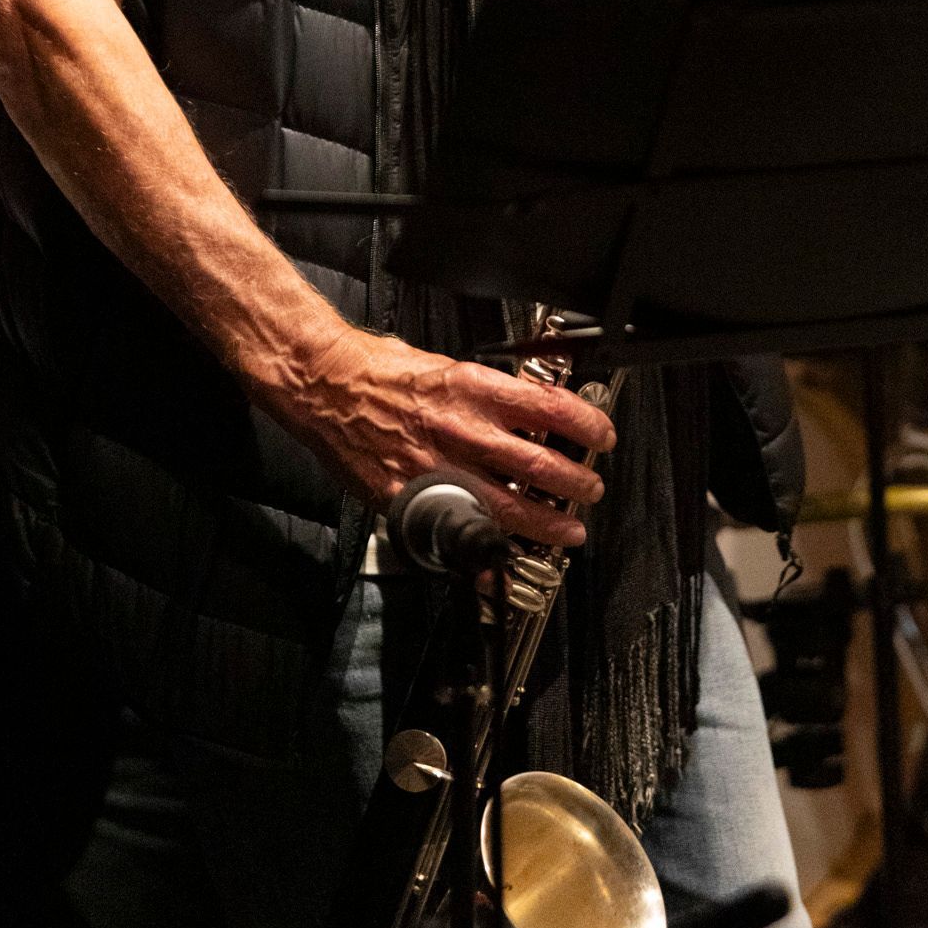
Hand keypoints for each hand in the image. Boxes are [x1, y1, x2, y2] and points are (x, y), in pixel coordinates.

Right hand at [258, 321, 615, 550]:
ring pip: (508, 506)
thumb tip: (529, 411)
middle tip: (590, 490)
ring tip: (567, 530)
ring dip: (546, 523)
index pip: (550, 407)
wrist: (325, 384)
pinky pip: (455, 530)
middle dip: (575, 484)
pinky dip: (483, 550)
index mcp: (473, 388)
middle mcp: (461, 428)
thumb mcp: (447, 367)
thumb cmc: (380, 371)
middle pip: (539, 465)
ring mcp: (437, 467)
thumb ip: (488, 395)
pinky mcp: (410, 497)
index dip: (586, 426)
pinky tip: (500, 560)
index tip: (602, 437)